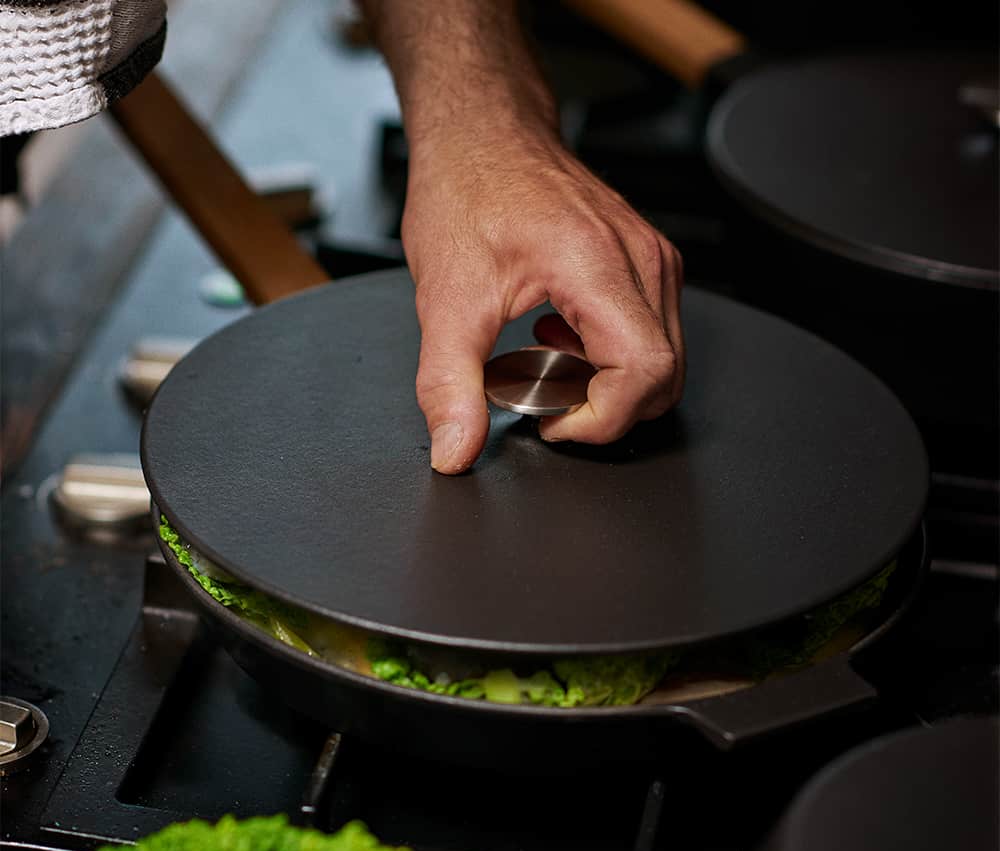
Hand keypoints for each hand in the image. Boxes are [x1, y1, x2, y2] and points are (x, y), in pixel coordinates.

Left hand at [403, 130, 684, 473]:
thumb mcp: (445, 300)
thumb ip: (449, 384)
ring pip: (663, 361)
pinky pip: (653, 333)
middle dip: (604, 409)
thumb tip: (456, 450)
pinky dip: (610, 357)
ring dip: (606, 384)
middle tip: (543, 394)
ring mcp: (651, 257)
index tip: (551, 420)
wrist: (481, 132)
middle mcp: (640, 259)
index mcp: (597, 265)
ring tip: (545, 360)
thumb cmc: (467, 190)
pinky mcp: (646, 260)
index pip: (644, 375)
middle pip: (664, 378)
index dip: (601, 420)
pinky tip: (560, 339)